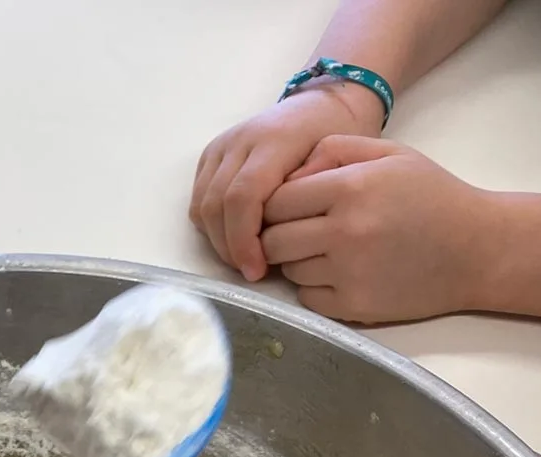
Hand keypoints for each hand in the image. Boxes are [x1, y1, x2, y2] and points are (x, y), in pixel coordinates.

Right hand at [192, 86, 385, 282]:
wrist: (326, 102)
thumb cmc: (341, 136)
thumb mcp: (341, 164)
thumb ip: (307, 196)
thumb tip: (277, 237)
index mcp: (275, 139)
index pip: (243, 197)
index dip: (244, 240)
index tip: (257, 269)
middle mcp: (241, 140)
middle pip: (216, 205)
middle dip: (229, 247)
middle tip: (250, 270)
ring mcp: (222, 146)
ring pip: (202, 205)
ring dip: (217, 240)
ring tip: (243, 257)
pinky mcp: (211, 154)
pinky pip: (199, 199)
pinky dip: (211, 226)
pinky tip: (234, 236)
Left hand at [260, 136, 498, 322]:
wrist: (480, 249)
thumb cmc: (433, 196)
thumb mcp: (392, 155)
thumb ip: (335, 150)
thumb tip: (288, 174)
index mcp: (351, 187)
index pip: (275, 201)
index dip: (274, 205)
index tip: (287, 208)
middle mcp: (345, 231)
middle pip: (272, 240)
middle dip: (277, 236)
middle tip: (299, 232)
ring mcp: (348, 272)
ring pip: (288, 271)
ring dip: (298, 262)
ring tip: (329, 251)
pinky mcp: (354, 306)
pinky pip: (306, 298)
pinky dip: (315, 289)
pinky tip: (342, 274)